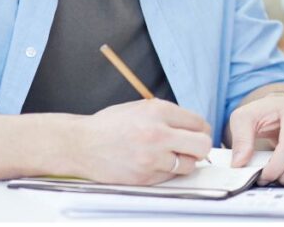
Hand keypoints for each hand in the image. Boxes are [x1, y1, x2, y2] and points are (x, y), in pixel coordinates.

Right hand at [72, 99, 212, 184]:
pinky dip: (167, 171)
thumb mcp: (142, 108)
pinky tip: (155, 163)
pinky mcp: (145, 176)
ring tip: (170, 155)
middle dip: (200, 146)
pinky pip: (171, 176)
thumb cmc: (111, 125)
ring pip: (190, 164)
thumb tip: (196, 127)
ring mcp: (152, 157)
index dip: (200, 129)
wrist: (81, 144)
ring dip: (185, 161)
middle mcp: (158, 134)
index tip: (195, 133)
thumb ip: (170, 116)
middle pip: (203, 145)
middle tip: (191, 146)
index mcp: (159, 111)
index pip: (200, 123)